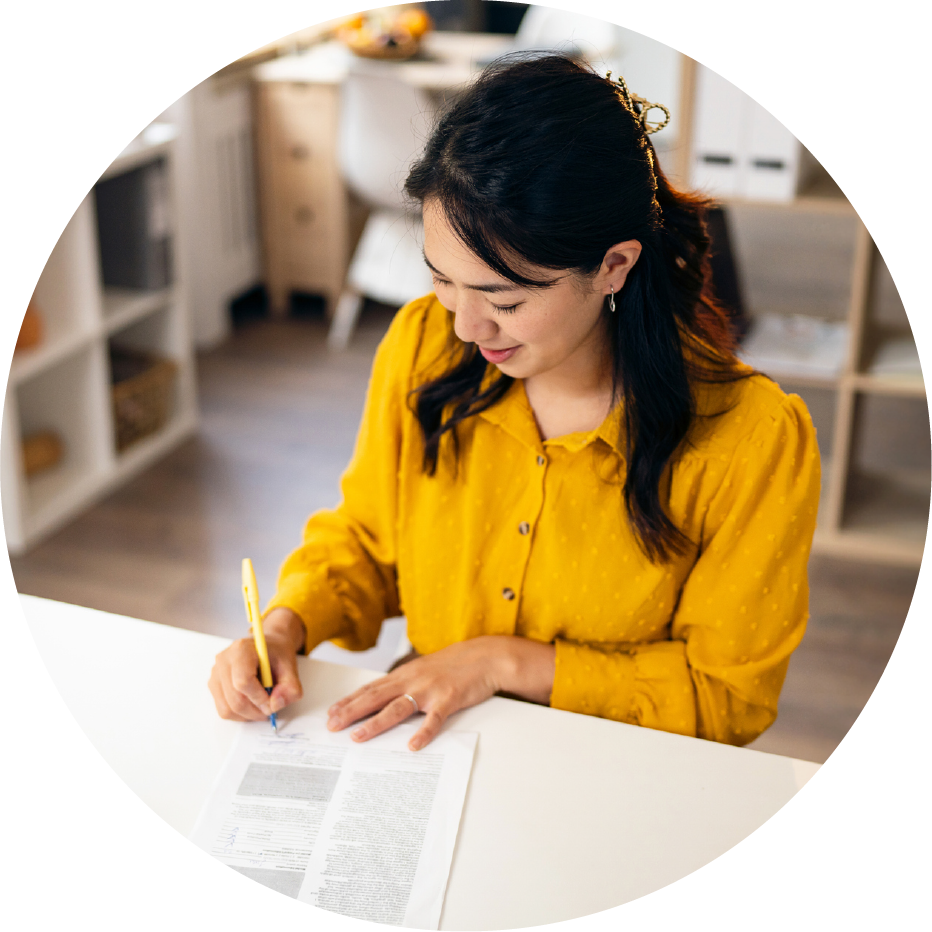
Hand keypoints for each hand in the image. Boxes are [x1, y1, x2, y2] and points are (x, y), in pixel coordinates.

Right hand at [208, 607, 304, 720]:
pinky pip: (224, 710)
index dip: (259, 698)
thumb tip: (275, 705)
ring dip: (248, 715)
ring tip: (262, 706)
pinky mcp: (214, 685)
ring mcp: (216, 673)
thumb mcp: (292, 668)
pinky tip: (252, 704)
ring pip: (227, 709)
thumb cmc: (277, 655)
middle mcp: (224, 660)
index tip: (272, 702)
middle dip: (256, 711)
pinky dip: (240, 714)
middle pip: (234, 699)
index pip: (243, 682)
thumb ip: (290, 688)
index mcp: (242, 649)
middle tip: (271, 709)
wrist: (269, 647)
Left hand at [326, 635, 555, 750]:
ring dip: (376, 723)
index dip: (349, 701)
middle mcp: (412, 680)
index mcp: (405, 674)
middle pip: (376, 697)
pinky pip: (434, 718)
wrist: (485, 657)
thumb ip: (405, 683)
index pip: (371, 689)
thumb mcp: (424, 670)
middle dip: (351, 712)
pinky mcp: (449, 699)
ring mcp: (430, 690)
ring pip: (397, 708)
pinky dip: (423, 732)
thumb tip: (385, 700)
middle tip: (332, 726)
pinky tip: (413, 745)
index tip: (331, 713)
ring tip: (359, 737)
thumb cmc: (454, 665)